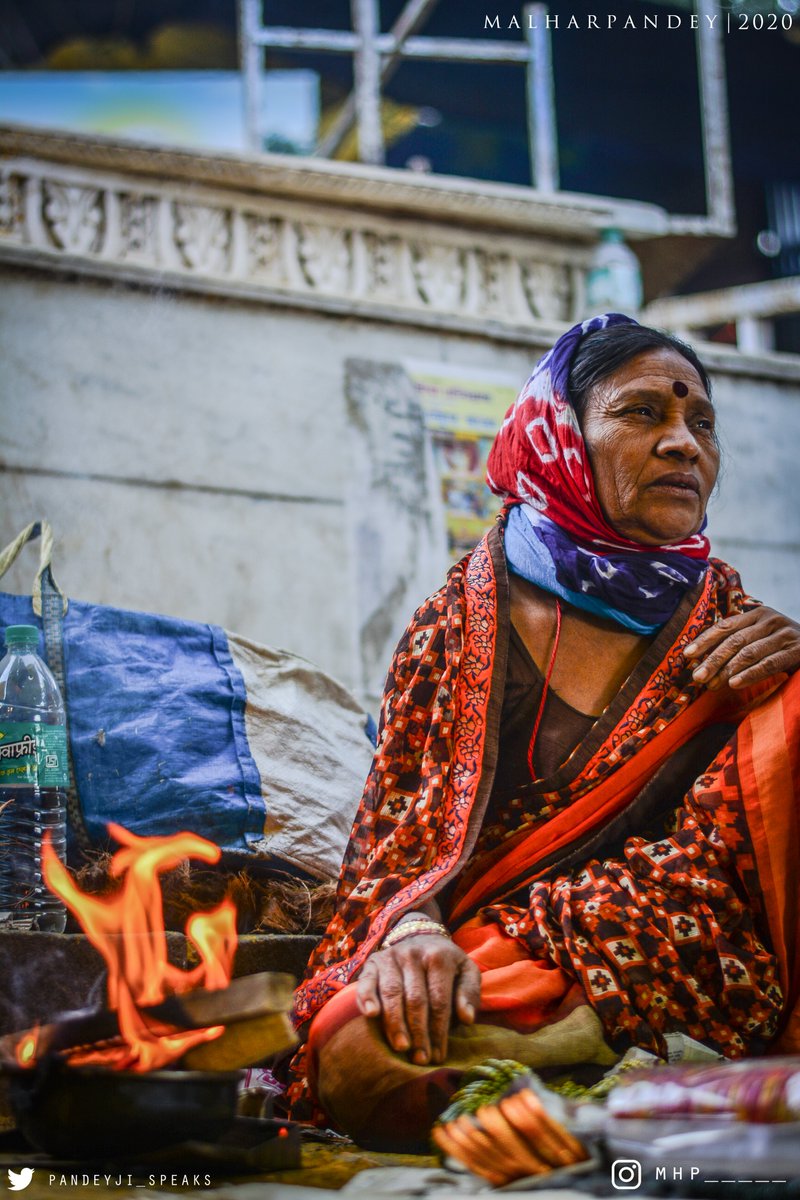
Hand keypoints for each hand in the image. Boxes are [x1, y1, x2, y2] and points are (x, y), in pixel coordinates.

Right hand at [356, 934, 480, 1065]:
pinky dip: (367, 997)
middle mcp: (413, 954)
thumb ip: (469, 993)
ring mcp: (391, 957)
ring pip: (392, 993)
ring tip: (401, 1047)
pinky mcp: (373, 962)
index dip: (439, 1030)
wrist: (422, 937)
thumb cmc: (447, 964)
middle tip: (420, 1059)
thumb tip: (467, 1018)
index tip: (438, 1056)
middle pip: (415, 999)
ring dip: (395, 1023)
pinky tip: (371, 1015)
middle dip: (418, 1032)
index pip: (439, 1000)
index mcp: (439, 957)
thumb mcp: (467, 971)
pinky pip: (367, 981)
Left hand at [685, 606, 799, 689]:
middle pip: (735, 640)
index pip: (726, 626)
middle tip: (697, 676)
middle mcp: (770, 620)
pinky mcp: (797, 650)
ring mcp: (785, 634)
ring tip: (712, 685)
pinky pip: (769, 664)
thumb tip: (702, 661)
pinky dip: (750, 675)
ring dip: (727, 670)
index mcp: (757, 614)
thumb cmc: (782, 646)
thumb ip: (739, 642)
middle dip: (713, 660)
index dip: (705, 640)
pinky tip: (734, 684)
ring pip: (749, 653)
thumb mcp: (761, 638)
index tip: (687, 655)